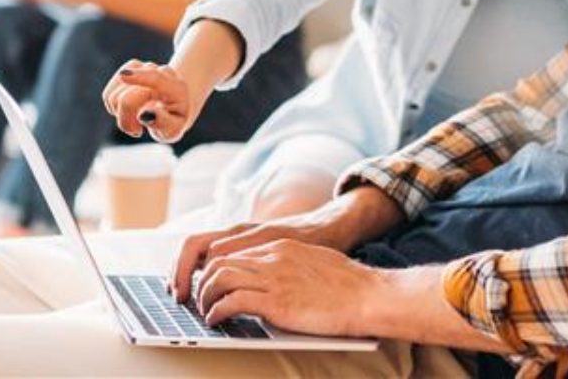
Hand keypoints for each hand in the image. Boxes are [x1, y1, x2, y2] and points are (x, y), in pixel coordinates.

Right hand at [102, 61, 194, 142]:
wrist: (176, 104)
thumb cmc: (174, 119)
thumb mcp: (174, 129)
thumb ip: (164, 122)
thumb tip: (145, 114)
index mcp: (176, 88)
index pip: (156, 78)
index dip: (140, 77)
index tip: (124, 75)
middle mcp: (160, 73)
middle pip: (128, 99)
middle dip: (127, 120)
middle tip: (137, 131)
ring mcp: (145, 68)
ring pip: (114, 96)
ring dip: (121, 114)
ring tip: (136, 120)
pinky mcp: (131, 68)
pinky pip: (108, 94)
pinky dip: (114, 107)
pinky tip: (129, 110)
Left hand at [197, 240, 380, 334]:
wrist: (366, 295)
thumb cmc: (347, 284)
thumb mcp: (312, 262)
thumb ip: (289, 266)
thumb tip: (275, 282)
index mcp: (281, 247)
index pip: (234, 251)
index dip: (216, 269)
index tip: (211, 284)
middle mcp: (273, 257)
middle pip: (221, 261)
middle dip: (204, 281)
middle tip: (201, 300)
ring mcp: (274, 278)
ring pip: (220, 278)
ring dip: (206, 296)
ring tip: (206, 311)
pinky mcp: (276, 302)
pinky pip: (232, 302)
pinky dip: (217, 312)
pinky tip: (217, 321)